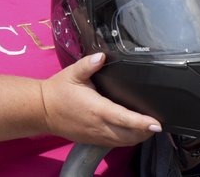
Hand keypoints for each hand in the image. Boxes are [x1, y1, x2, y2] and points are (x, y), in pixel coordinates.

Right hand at [39, 53, 160, 146]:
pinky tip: (132, 132)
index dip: (141, 122)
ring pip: (123, 142)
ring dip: (138, 137)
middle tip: (158, 123)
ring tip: (149, 128)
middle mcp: (98, 125)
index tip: (156, 123)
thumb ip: (89, 64)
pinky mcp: (92, 140)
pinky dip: (127, 140)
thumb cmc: (58, 91)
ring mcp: (95, 135)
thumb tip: (102, 57)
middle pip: (128, 135)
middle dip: (145, 132)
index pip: (123, 118)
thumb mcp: (73, 73)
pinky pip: (114, 144)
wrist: (42, 110)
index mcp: (96, 108)